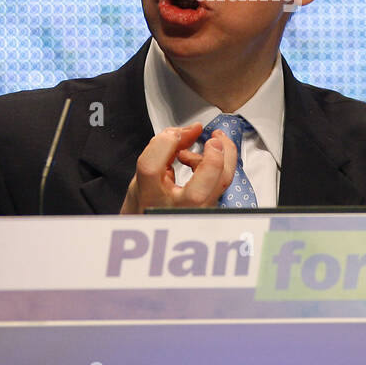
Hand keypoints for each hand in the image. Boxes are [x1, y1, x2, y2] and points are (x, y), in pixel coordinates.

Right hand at [119, 122, 236, 213]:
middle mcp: (177, 208)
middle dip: (214, 154)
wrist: (149, 234)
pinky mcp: (211, 209)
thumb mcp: (142, 177)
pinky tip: (205, 160)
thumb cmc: (145, 206)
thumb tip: (191, 130)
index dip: (164, 143)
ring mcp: (198, 211)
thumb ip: (163, 151)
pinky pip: (222, 183)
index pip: (152, 167)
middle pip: (205, 181)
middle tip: (212, 138)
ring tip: (211, 142)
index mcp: (150, 198)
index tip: (173, 133)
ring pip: (223, 181)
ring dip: (224, 155)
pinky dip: (219, 165)